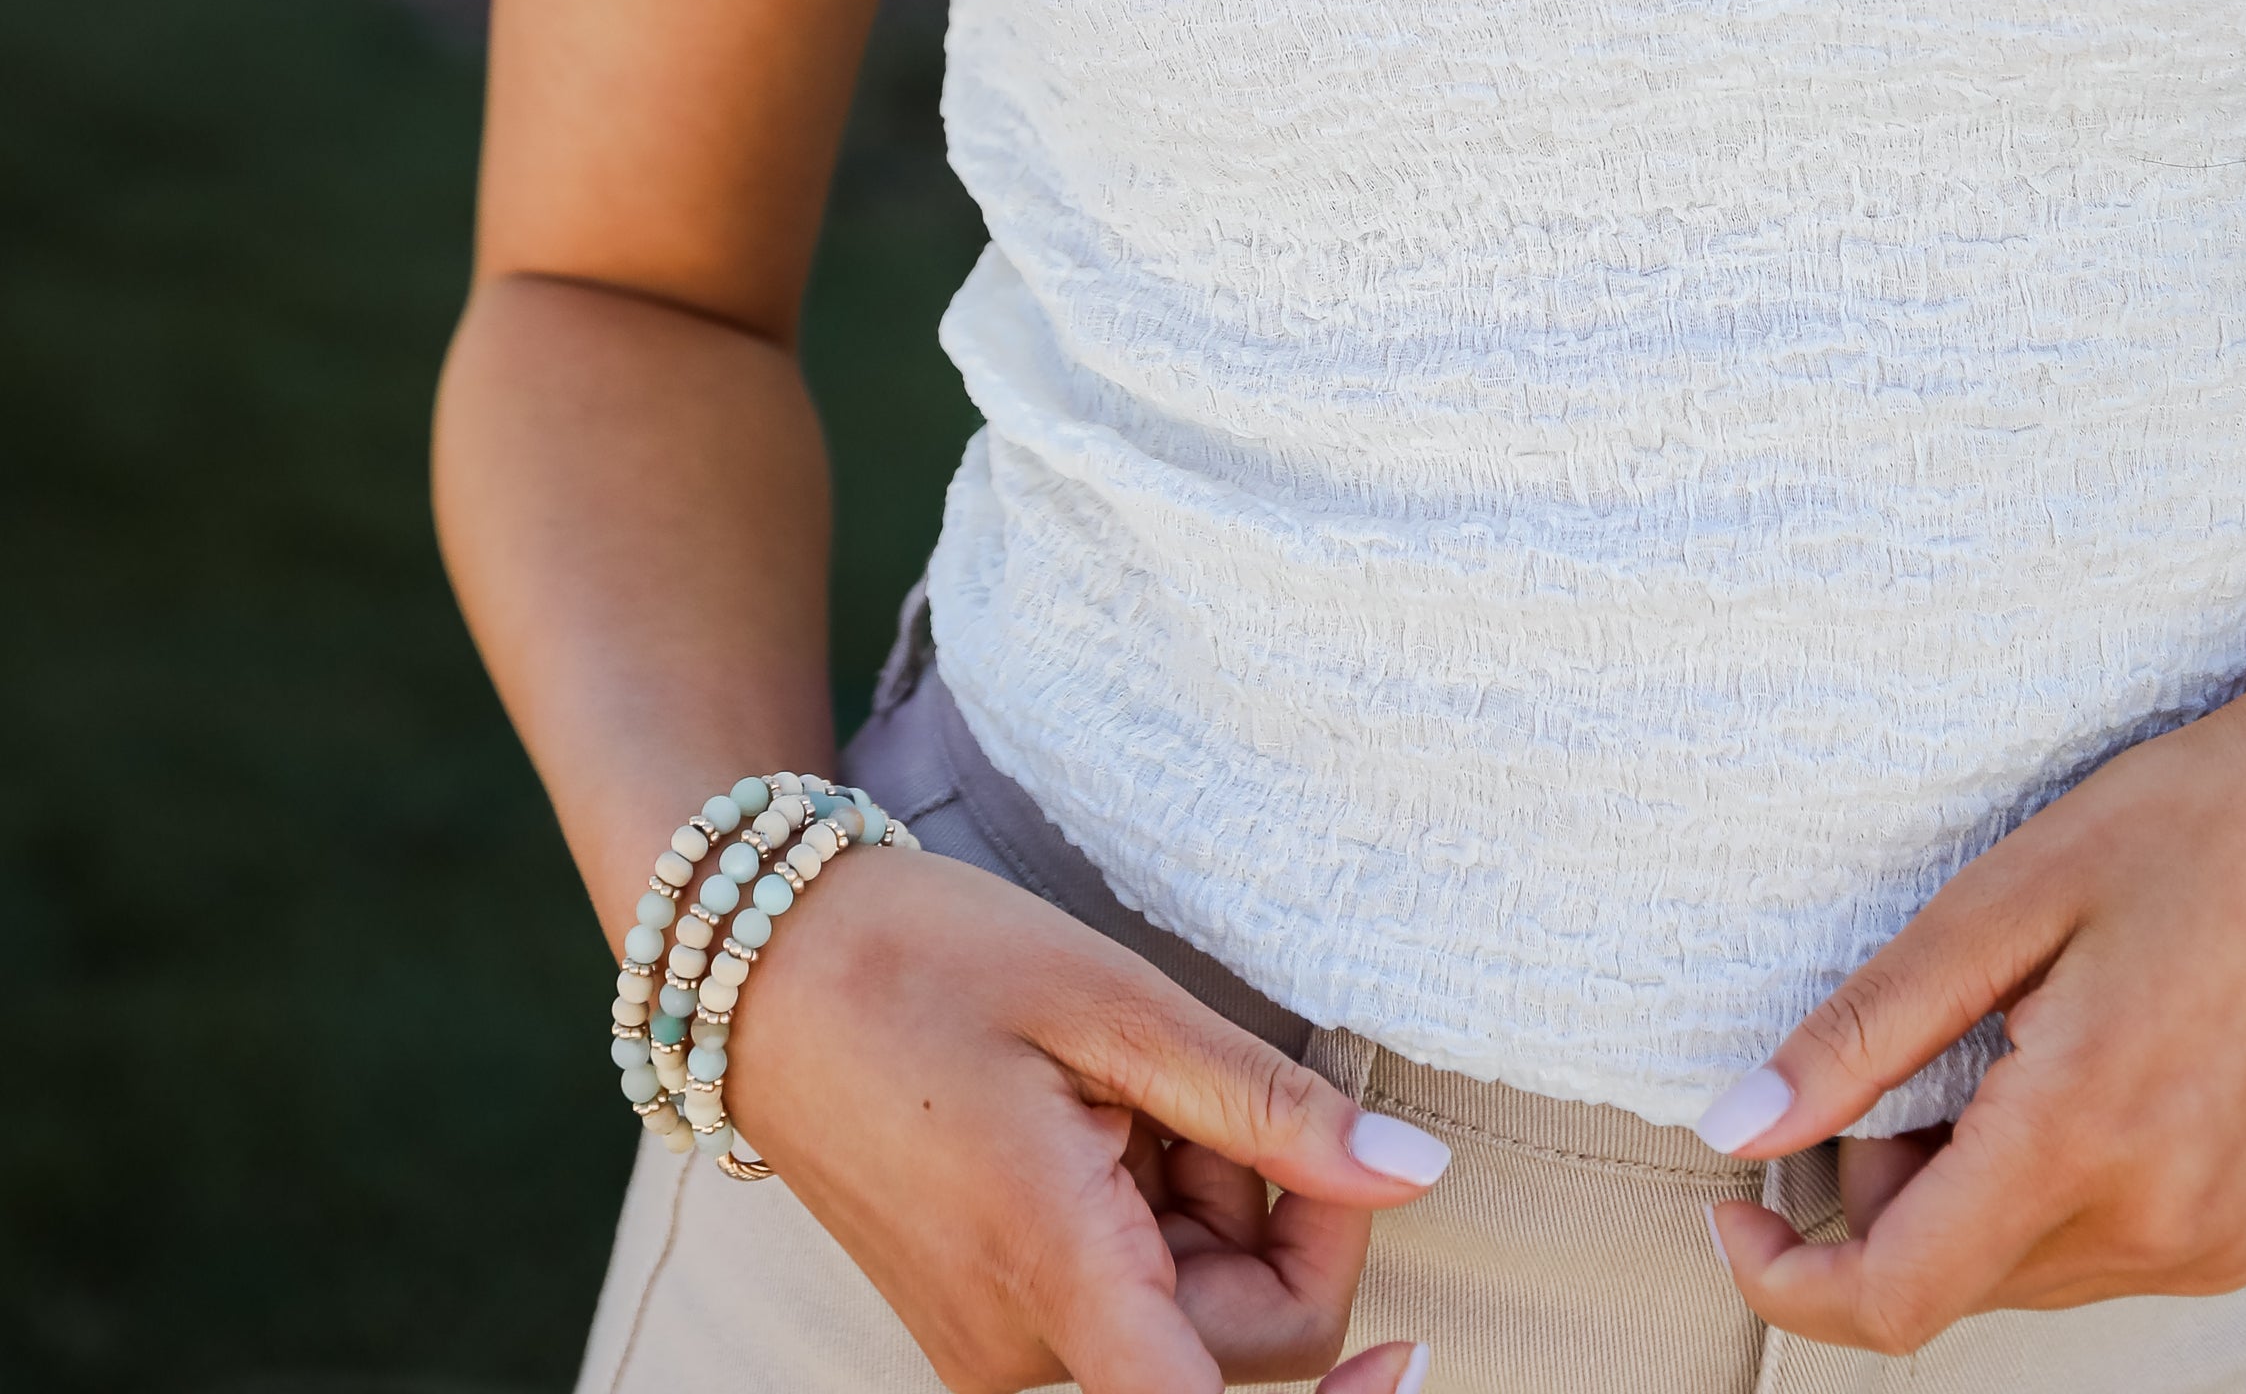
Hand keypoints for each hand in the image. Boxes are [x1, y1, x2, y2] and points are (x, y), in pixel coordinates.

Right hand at [716, 842, 1445, 1391]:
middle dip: (1268, 1213)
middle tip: (1197, 1082)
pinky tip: (1093, 1119)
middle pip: (1236, 1344)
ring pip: (1183, 1318)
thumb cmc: (923, 960)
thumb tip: (1413, 1173)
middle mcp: (1019, 1350)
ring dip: (1200, 1204)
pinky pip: (1120, 1303)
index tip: (1420, 1348)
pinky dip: (1145, 1216)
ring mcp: (994, 1349)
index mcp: (1056, 1272)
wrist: (760, 969)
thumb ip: (1268, 1105)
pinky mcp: (983, 1329)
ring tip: (1120, 1083)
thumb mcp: (1113, 1004)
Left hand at [1696, 644, 2245, 1357]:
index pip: (1896, 1298)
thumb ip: (1861, 1034)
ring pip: (2039, 1274)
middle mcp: (2168, 1225)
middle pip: (1960, 1280)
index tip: (1737, 1206)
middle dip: (1894, 1194)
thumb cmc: (2182, 827)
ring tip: (2022, 1049)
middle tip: (1928, 1052)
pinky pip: (2125, 1255)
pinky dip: (2075, 1195)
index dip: (1791, 1277)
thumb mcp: (1999, 902)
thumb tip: (1736, 1131)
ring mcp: (2234, 1244)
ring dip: (1985, 1196)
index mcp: (2085, 1139)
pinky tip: (2108, 1077)